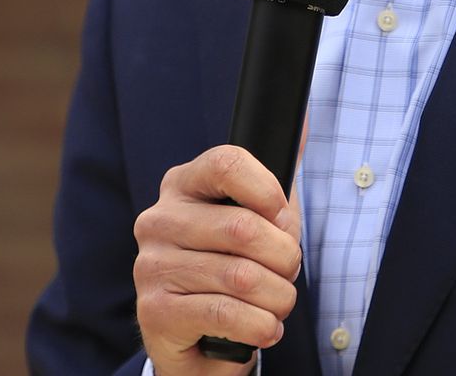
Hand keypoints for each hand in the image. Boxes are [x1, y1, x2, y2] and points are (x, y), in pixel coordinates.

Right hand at [133, 145, 302, 375]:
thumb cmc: (233, 268)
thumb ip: (276, 174)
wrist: (198, 338)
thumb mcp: (257, 217)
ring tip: (277, 304)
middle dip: (284, 258)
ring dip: (277, 297)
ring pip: (240, 276)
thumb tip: (304, 117)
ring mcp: (151, 266)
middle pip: (242, 227)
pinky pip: (225, 314)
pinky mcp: (154, 311)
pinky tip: (264, 327)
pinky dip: (260, 325)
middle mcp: (159, 220)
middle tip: (288, 273)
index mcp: (182, 185)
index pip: (227, 163)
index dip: (269, 193)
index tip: (283, 222)